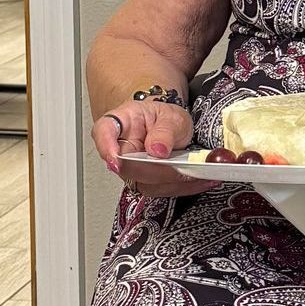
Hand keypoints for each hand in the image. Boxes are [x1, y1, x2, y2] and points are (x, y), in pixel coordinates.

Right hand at [91, 100, 208, 198]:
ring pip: (146, 184)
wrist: (167, 126)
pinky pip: (162, 190)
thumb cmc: (162, 118)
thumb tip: (157, 149)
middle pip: (128, 167)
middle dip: (157, 170)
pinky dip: (184, 187)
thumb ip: (164, 130)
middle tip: (182, 167)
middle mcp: (120, 151)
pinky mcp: (146, 183)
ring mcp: (131, 171)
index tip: (116, 160)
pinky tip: (201, 181)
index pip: (103, 133)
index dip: (106, 148)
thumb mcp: (170, 115)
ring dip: (175, 182)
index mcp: (118, 124)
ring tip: (201, 175)